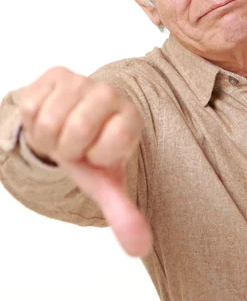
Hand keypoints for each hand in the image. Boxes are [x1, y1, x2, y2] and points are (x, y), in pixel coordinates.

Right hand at [19, 66, 152, 256]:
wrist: (72, 124)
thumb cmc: (91, 153)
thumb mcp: (105, 182)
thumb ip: (123, 212)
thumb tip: (140, 246)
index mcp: (129, 117)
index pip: (112, 142)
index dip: (97, 156)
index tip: (98, 153)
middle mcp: (110, 93)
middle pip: (74, 130)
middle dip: (66, 148)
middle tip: (74, 146)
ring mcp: (83, 80)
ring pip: (48, 120)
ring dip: (47, 136)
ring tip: (61, 133)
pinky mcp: (56, 74)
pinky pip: (30, 104)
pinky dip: (33, 120)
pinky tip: (49, 116)